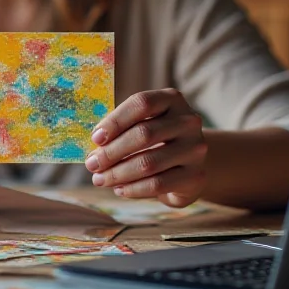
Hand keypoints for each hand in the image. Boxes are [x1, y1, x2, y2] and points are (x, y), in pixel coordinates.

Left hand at [85, 88, 207, 207]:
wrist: (187, 163)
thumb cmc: (155, 139)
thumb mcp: (140, 124)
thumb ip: (120, 128)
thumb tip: (94, 145)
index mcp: (172, 99)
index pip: (141, 104)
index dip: (115, 121)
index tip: (95, 138)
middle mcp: (188, 121)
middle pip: (144, 134)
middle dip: (111, 152)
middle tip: (92, 164)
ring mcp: (195, 149)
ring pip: (149, 162)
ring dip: (118, 173)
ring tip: (100, 179)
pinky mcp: (196, 176)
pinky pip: (158, 184)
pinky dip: (133, 188)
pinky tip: (119, 189)